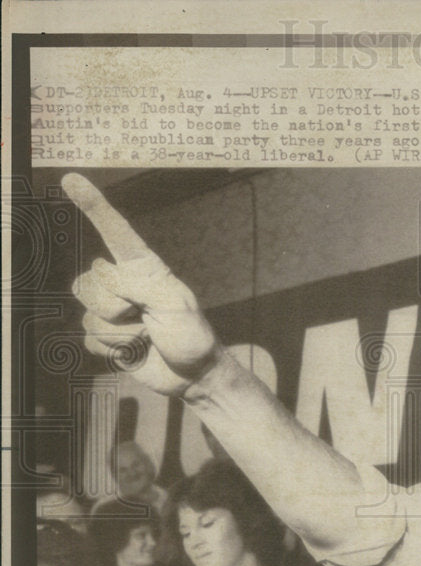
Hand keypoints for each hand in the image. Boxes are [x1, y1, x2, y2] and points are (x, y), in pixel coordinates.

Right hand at [65, 173, 219, 395]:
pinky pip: (88, 340)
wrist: (194, 375)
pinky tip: (136, 351)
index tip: (72, 179)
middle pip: (88, 284)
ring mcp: (112, 310)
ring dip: (120, 333)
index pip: (115, 231)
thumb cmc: (191, 336)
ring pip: (88, 315)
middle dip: (117, 307)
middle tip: (149, 319)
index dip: (94, 206)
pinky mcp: (104, 336)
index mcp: (143, 267)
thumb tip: (104, 275)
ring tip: (147, 336)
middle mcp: (123, 283)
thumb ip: (139, 284)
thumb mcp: (174, 304)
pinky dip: (114, 351)